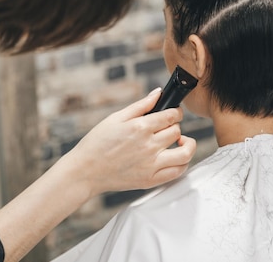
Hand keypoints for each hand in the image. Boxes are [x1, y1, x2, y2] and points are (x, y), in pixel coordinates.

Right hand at [66, 88, 196, 195]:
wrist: (85, 171)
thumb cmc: (97, 143)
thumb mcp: (116, 118)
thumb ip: (140, 105)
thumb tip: (159, 93)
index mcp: (140, 127)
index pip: (171, 115)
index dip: (175, 112)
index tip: (172, 113)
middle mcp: (149, 146)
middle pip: (176, 131)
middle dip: (174, 126)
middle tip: (166, 128)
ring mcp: (151, 165)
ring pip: (185, 152)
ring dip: (187, 144)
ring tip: (180, 142)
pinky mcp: (150, 180)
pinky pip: (177, 172)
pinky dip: (183, 163)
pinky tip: (175, 157)